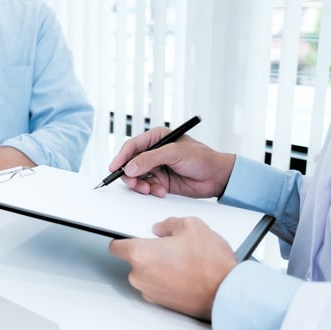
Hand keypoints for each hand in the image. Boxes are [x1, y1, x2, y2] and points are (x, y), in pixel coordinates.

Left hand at [108, 217, 236, 320]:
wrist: (226, 292)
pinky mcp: (161, 303)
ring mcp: (150, 292)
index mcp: (141, 255)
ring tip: (182, 261)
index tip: (131, 237)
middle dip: (148, 253)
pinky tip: (184, 273)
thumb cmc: (210, 265)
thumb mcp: (192, 226)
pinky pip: (157, 286)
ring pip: (146, 274)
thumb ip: (170, 224)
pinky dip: (165, 280)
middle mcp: (140, 276)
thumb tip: (162, 228)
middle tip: (169, 247)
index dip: (123, 240)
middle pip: (133, 260)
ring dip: (157, 267)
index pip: (115, 247)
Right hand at [109, 127, 234, 198]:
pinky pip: (146, 186)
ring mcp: (156, 168)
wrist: (216, 177)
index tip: (115, 168)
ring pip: (137, 177)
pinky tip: (161, 191)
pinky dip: (150, 190)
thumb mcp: (174, 153)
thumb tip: (130, 167)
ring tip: (151, 189)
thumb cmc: (201, 158)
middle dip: (131, 175)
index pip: (132, 146)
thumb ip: (150, 159)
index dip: (121, 157)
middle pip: (131, 163)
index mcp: (157, 138)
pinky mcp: (160, 181)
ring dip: (141, 185)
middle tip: (135, 183)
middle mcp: (154, 153)